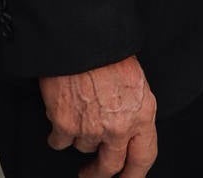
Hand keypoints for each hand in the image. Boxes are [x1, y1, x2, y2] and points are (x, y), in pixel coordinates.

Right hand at [40, 56, 156, 177]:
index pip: (144, 158)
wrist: (84, 38)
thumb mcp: (136, 83)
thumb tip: (126, 135)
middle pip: (110, 167)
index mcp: (143, 113)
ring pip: (83, 149)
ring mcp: (92, 129)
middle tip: (90, 173)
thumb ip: (134, 112)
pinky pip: (59, 142)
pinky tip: (62, 112)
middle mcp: (119, 126)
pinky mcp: (66, 126)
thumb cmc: (110, 54)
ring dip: (80, 136)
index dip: (133, 176)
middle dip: (98, 174)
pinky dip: (58, 132)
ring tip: (81, 110)